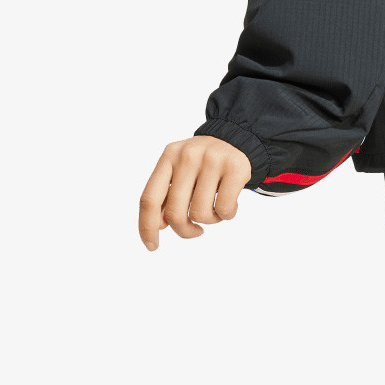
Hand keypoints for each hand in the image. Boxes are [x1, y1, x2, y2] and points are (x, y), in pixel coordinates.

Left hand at [139, 136, 252, 250]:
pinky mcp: (235, 166)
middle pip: (174, 212)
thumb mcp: (180, 170)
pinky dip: (226, 215)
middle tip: (194, 231)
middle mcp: (188, 155)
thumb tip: (161, 226)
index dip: (147, 227)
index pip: (149, 199)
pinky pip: (224, 209)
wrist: (237, 138)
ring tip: (215, 210)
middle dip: (184, 230)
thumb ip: (167, 194)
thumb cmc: (203, 163)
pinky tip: (229, 206)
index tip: (152, 246)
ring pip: (200, 213)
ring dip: (209, 220)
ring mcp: (213, 159)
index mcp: (169, 156)